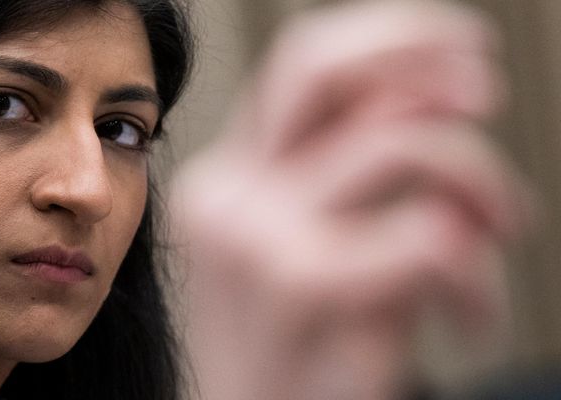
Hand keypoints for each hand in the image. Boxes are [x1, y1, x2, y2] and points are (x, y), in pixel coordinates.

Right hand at [170, 1, 530, 398]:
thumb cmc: (300, 361)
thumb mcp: (311, 252)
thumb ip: (347, 176)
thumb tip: (431, 96)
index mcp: (226, 182)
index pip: (301, 64)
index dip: (390, 38)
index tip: (464, 52)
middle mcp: (229, 197)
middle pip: (324, 68)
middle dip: (424, 61)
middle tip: (487, 95)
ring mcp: (258, 239)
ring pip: (406, 144)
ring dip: (484, 187)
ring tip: (499, 241)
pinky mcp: (305, 288)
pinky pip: (437, 237)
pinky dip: (478, 283)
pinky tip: (465, 322)